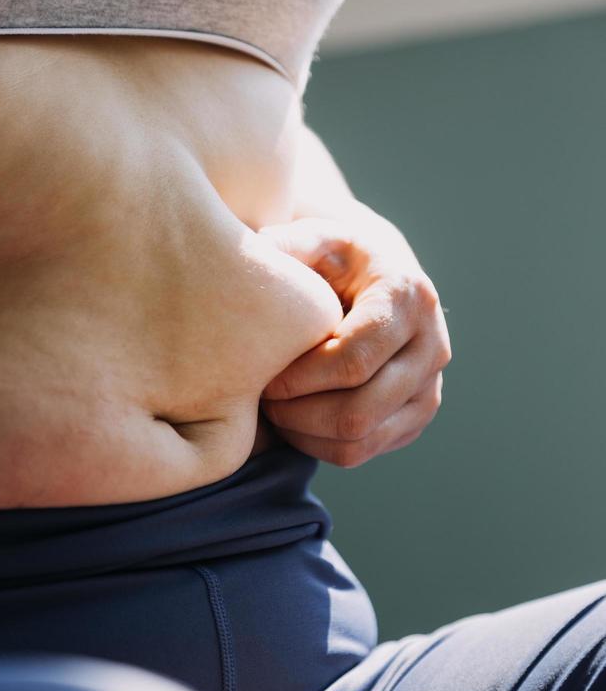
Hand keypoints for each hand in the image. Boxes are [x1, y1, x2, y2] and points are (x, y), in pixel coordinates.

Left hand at [258, 202, 450, 466]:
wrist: (376, 279)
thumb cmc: (334, 260)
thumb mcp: (314, 239)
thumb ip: (286, 247)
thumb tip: (259, 263)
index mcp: (408, 298)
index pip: (353, 361)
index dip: (300, 378)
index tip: (263, 375)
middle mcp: (432, 347)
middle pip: (358, 411)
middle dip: (298, 412)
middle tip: (262, 398)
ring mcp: (430, 387)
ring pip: (360, 439)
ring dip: (304, 434)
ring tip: (274, 409)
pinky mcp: (417, 417)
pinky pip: (362, 451)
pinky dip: (319, 446)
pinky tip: (294, 419)